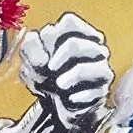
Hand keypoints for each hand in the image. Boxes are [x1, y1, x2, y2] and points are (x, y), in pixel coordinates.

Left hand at [20, 13, 113, 130]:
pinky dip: (79, 94)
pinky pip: (94, 89)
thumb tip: (44, 56)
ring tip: (60, 84)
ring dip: (70, 76)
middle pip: (75, 43)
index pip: (69, 22)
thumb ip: (30, 47)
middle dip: (58, 58)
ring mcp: (100, 67)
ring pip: (86, 67)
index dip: (52, 36)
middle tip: (49, 69)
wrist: (57, 109)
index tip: (43, 51)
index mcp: (75, 35)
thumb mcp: (30, 62)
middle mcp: (92, 47)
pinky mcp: (102, 89)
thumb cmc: (47, 79)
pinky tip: (71, 98)